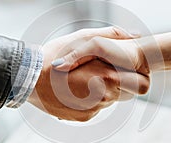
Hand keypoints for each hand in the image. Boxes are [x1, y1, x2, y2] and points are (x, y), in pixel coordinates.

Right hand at [27, 27, 149, 121]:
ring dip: (99, 90)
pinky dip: (87, 100)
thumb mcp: (83, 37)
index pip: (141, 85)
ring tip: (81, 79)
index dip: (135, 76)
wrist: (29, 79)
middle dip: (114, 82)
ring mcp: (94, 109)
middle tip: (95, 72)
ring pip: (107, 100)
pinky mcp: (83, 117)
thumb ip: (111, 35)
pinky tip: (73, 90)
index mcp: (109, 77)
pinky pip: (94, 108)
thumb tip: (134, 34)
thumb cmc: (55, 55)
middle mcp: (105, 97)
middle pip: (123, 93)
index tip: (124, 70)